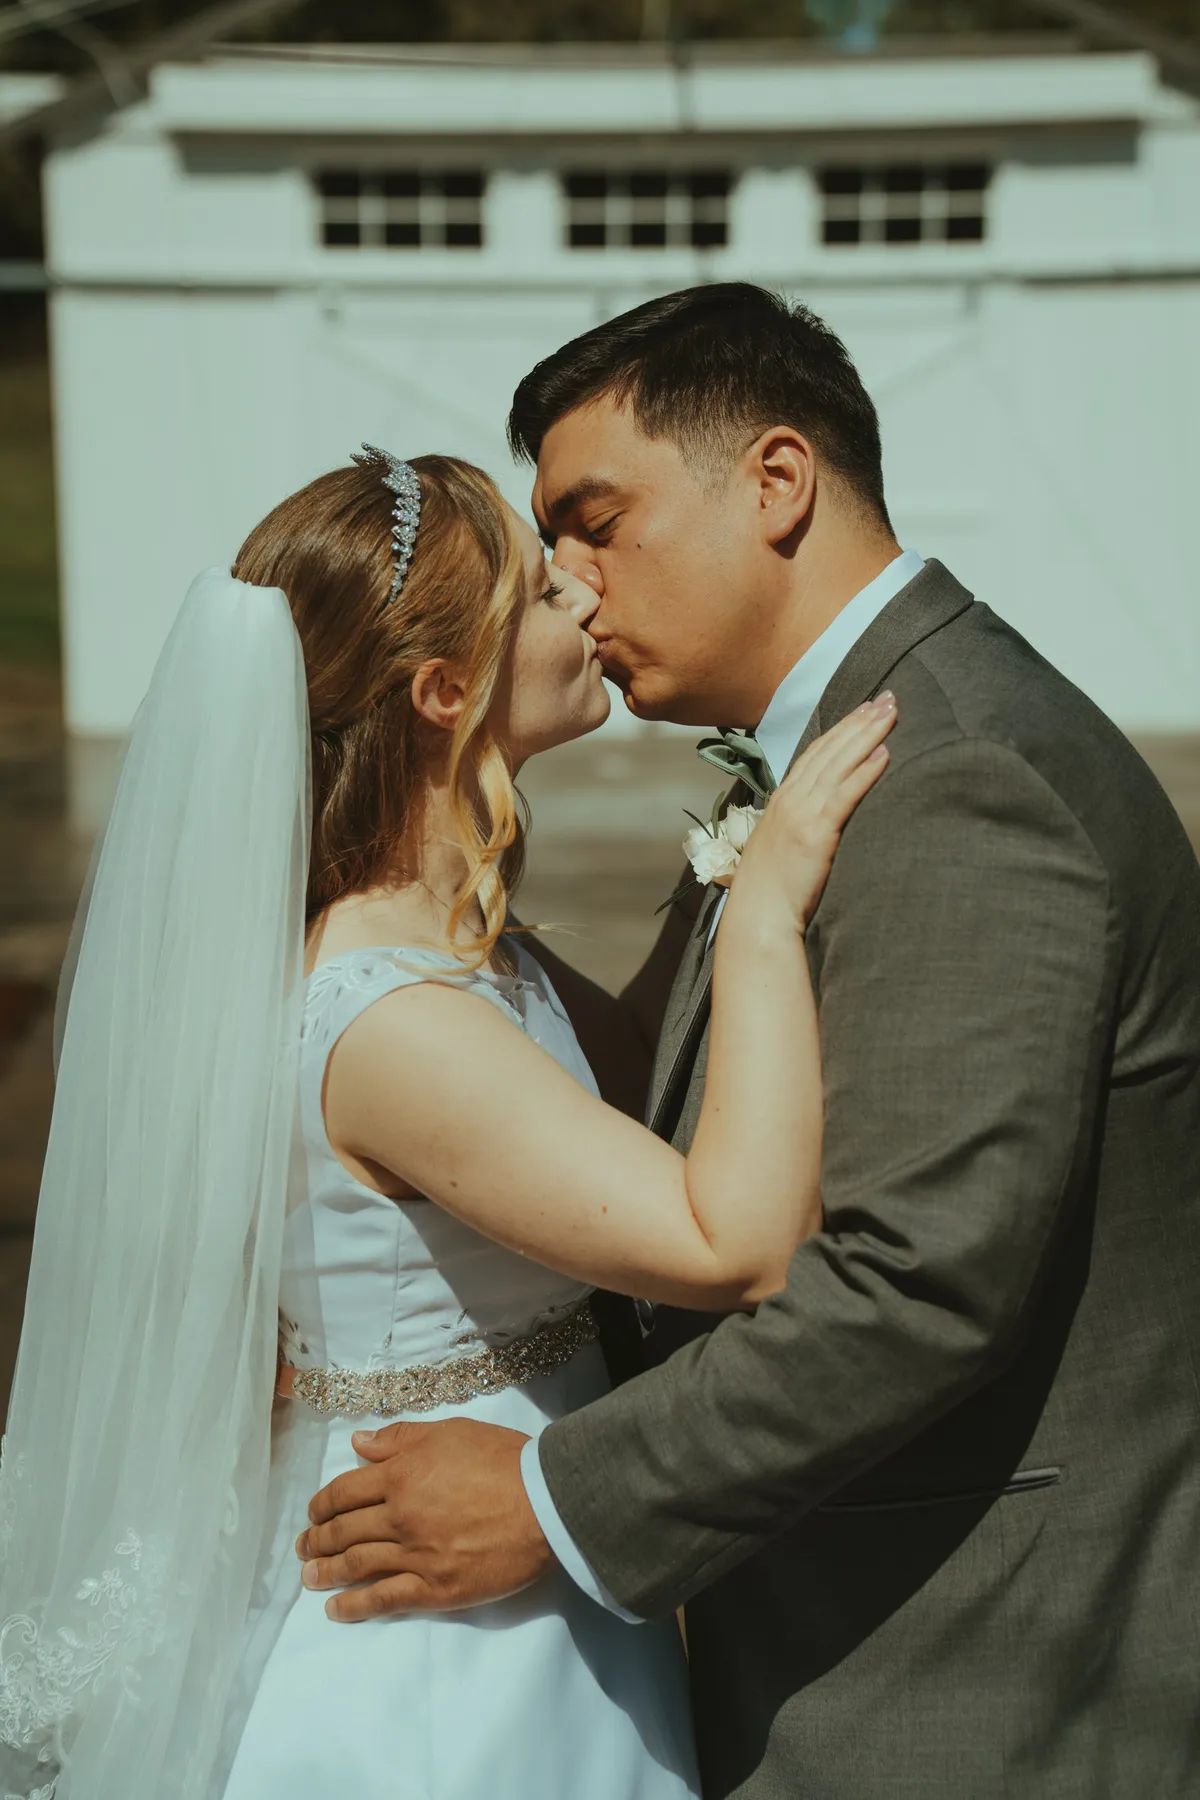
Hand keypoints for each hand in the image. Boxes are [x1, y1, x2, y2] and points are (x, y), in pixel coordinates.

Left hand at [295, 1416, 554, 1621]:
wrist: (545, 1503)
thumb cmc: (503, 1459)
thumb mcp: (451, 1431)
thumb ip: (401, 1438)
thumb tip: (358, 1443)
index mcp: (401, 1475)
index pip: (345, 1491)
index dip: (323, 1503)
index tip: (314, 1512)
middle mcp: (399, 1516)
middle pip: (345, 1530)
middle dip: (317, 1539)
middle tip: (303, 1546)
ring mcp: (414, 1556)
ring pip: (356, 1566)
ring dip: (326, 1572)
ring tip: (309, 1576)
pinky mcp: (434, 1589)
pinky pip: (384, 1600)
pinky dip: (354, 1607)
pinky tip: (335, 1610)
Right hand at [731, 692, 895, 933]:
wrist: (759, 915)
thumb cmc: (769, 890)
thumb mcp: (778, 846)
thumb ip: (796, 826)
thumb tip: (816, 820)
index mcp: (782, 800)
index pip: (815, 753)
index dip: (841, 728)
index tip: (864, 709)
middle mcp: (791, 799)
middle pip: (830, 749)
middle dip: (860, 720)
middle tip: (888, 697)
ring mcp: (802, 813)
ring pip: (839, 763)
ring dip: (867, 735)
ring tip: (891, 713)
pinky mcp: (816, 833)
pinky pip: (845, 794)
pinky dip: (865, 771)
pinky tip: (885, 754)